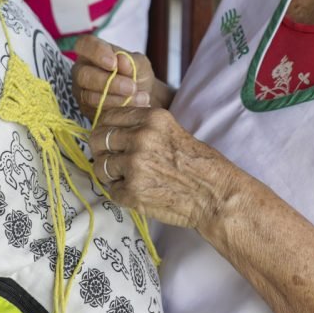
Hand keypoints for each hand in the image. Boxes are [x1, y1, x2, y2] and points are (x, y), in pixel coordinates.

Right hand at [71, 35, 157, 117]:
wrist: (141, 96)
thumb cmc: (136, 74)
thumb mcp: (140, 64)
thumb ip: (132, 62)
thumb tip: (121, 60)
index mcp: (91, 52)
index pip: (84, 44)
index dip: (96, 52)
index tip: (114, 63)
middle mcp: (81, 70)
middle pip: (84, 75)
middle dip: (109, 82)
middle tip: (132, 87)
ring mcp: (81, 91)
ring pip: (90, 96)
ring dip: (117, 98)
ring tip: (141, 98)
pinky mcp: (86, 110)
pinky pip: (96, 111)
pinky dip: (118, 109)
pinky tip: (135, 106)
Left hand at [89, 105, 239, 229]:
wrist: (215, 195)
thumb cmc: (199, 165)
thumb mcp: (172, 130)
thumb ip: (144, 126)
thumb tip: (112, 127)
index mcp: (152, 118)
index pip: (108, 117)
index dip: (104, 129)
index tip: (108, 138)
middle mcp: (141, 138)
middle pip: (98, 139)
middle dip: (101, 151)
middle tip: (111, 160)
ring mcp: (134, 165)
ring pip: (100, 166)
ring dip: (110, 174)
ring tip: (128, 179)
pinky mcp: (132, 191)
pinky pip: (111, 191)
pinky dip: (121, 194)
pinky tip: (139, 192)